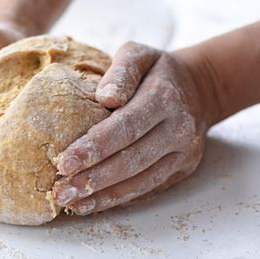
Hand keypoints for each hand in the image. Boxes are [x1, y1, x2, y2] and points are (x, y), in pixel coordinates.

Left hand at [52, 41, 209, 214]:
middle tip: (59, 190)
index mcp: (164, 98)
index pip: (126, 127)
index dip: (95, 147)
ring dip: (103, 196)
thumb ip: (121, 71)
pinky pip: (148, 189)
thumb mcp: (139, 54)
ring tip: (69, 202)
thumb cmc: (156, 70)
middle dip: (93, 178)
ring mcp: (184, 153)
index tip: (64, 162)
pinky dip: (119, 199)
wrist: (200, 87)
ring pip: (141, 181)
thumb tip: (106, 98)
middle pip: (132, 160)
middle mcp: (179, 129)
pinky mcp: (182, 169)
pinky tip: (91, 204)